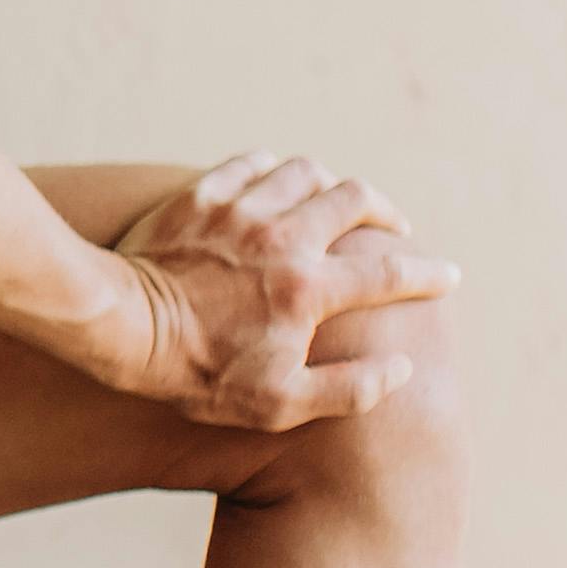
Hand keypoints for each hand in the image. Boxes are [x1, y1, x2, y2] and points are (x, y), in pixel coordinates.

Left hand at [113, 149, 458, 428]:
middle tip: (393, 226)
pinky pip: (252, 163)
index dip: (429, 275)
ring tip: (334, 202)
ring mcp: (241, 211)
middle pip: (357, 199)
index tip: (448, 275)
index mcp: (310, 289)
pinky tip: (275, 183)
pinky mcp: (201, 196)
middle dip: (386, 212)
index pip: (391, 274)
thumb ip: (350, 389)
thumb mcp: (279, 404)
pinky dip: (274, 170)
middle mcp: (284, 239)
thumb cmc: (198, 374)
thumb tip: (403, 367)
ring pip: (307, 171)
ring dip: (330, 184)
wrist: (118, 328)